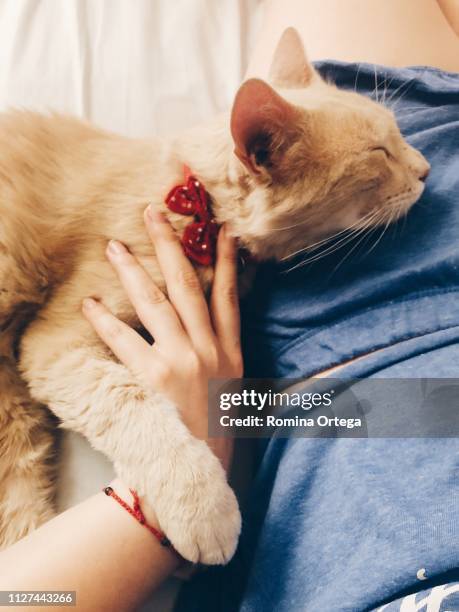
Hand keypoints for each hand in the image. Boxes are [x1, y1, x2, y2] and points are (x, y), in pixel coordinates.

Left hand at [82, 206, 242, 470]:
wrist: (197, 472)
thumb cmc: (214, 431)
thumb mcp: (232, 388)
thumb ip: (224, 353)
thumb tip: (210, 323)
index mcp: (231, 353)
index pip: (230, 297)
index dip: (227, 261)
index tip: (221, 230)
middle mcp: (210, 350)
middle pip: (188, 287)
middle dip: (171, 247)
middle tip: (153, 215)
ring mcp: (183, 362)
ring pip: (156, 304)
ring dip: (133, 272)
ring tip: (114, 247)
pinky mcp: (155, 379)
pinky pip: (126, 341)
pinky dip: (107, 322)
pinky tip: (91, 305)